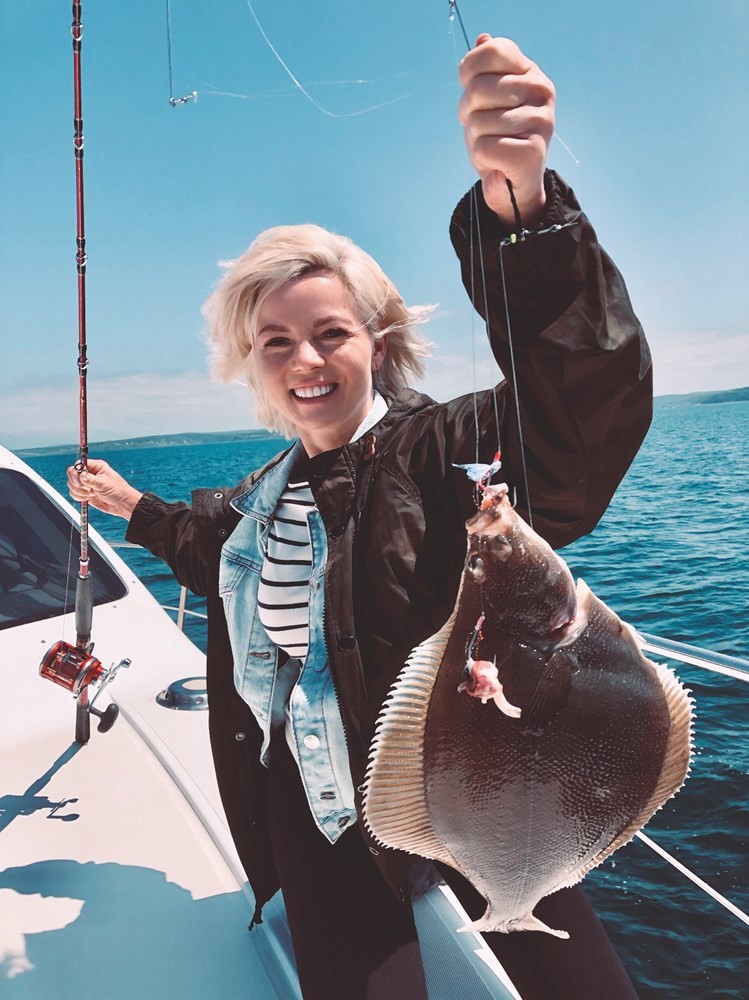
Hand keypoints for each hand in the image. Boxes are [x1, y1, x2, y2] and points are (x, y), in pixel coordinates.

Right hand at [67, 458, 142, 519]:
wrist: (122, 505)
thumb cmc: (118, 491)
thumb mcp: (104, 484)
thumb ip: (90, 479)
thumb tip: (80, 475)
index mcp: (96, 466)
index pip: (78, 465)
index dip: (76, 474)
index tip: (80, 483)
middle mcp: (90, 474)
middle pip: (72, 475)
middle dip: (77, 484)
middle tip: (88, 489)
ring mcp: (86, 484)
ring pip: (72, 485)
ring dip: (79, 492)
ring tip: (92, 494)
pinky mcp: (85, 493)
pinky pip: (74, 494)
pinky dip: (79, 497)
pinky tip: (89, 498)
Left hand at [459, 35, 554, 228]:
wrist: (512, 185)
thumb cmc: (498, 138)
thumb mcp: (486, 100)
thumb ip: (484, 71)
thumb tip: (483, 39)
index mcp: (531, 73)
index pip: (493, 50)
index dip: (469, 71)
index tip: (472, 90)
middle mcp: (542, 92)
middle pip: (478, 88)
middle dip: (469, 112)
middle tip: (483, 127)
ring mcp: (541, 122)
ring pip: (478, 121)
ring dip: (476, 139)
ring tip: (493, 146)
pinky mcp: (532, 153)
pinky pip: (485, 147)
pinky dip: (483, 158)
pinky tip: (497, 162)